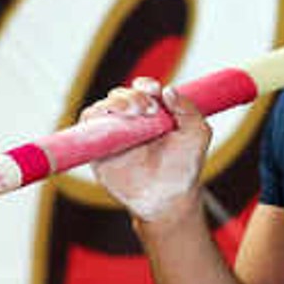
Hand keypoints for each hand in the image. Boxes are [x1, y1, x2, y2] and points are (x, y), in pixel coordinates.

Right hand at [79, 77, 211, 222]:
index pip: (144, 89)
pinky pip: (87, 127)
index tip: (154, 89)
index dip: (146, 85)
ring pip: (103, 107)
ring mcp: (114, 133)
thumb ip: (189, 110)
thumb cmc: (183, 166)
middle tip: (147, 109)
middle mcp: (131, 119)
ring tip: (132, 113)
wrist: (168, 197)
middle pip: (121, 95)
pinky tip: (109, 123)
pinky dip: (94, 118)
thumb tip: (169, 90)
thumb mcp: (197, 135)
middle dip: (132, 96)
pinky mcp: (98, 149)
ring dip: (114, 104)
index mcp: (154, 111)